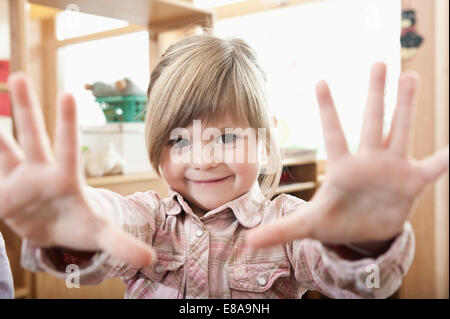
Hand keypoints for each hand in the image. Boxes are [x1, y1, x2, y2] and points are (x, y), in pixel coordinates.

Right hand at [0, 73, 155, 266]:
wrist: (54, 230)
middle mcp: (40, 172)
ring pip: (3, 150)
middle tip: (19, 76)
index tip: (67, 94)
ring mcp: (18, 180)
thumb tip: (151, 259)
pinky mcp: (1, 194)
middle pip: (32, 137)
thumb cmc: (79, 224)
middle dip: (25, 108)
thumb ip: (122, 245)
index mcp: (66, 178)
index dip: (67, 123)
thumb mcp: (100, 236)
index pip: (68, 147)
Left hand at [248, 62, 448, 247]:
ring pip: (400, 132)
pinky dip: (445, 158)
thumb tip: (247, 244)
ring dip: (405, 107)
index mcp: (342, 168)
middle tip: (378, 62)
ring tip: (409, 76)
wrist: (363, 232)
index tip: (319, 81)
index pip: (333, 133)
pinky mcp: (411, 183)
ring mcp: (392, 169)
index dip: (327, 109)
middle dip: (375, 94)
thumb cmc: (334, 221)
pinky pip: (433, 168)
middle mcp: (368, 161)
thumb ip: (280, 231)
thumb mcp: (307, 226)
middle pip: (372, 122)